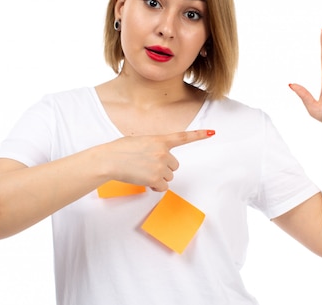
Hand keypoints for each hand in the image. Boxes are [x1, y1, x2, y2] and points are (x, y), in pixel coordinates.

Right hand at [100, 130, 214, 191]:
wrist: (110, 160)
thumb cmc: (120, 150)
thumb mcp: (140, 141)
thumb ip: (152, 146)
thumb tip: (155, 157)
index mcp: (160, 140)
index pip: (183, 137)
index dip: (199, 135)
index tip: (212, 133)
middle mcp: (163, 152)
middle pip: (175, 165)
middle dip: (164, 168)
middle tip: (148, 166)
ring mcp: (160, 165)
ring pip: (169, 176)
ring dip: (159, 177)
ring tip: (143, 172)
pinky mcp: (156, 178)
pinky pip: (163, 187)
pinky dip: (155, 187)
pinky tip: (144, 181)